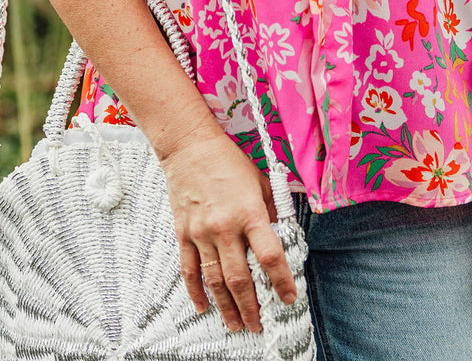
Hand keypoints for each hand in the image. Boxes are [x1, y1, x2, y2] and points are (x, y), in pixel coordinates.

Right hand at [159, 123, 297, 331]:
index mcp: (250, 212)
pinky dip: (196, 292)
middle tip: (259, 324)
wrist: (189, 147)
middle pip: (240, 278)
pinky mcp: (183, 234)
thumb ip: (271, 210)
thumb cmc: (229, 161)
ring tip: (236, 325)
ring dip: (226, 307)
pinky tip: (204, 306)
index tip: (288, 298)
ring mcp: (201, 233)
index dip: (281, 282)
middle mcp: (225, 227)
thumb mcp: (260, 181)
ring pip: (215, 281)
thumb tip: (281, 235)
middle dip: (251, 307)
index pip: (270, 256)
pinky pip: (189, 270)